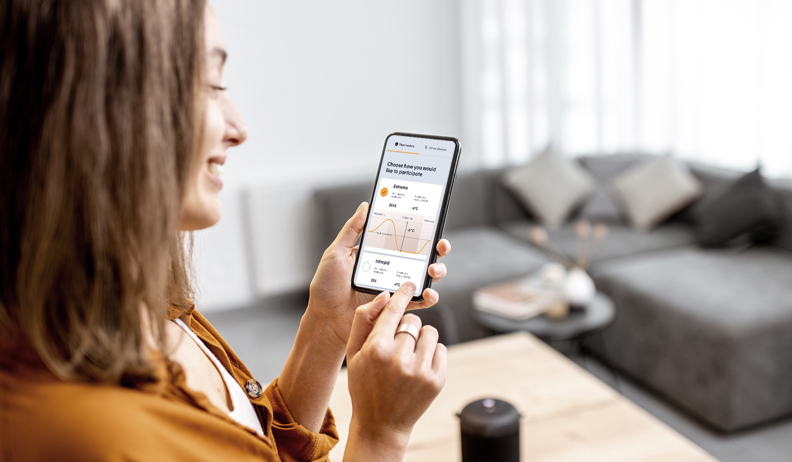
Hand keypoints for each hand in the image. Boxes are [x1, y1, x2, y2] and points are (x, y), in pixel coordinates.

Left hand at [306, 202, 450, 349]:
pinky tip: (428, 293)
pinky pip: (418, 302)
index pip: (405, 237)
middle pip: (422, 256)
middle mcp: (391, 269)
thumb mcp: (336, 253)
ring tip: (433, 270)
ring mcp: (396, 288)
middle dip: (437, 249)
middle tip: (440, 246)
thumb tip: (365, 206)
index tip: (431, 223)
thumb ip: (352, 230)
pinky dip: (429, 298)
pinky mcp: (397, 307)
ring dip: (437, 271)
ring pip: (426, 277)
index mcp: (379, 253)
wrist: (325, 318)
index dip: (422, 230)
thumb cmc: (327, 286)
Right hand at [345, 283, 446, 456]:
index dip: (402, 294)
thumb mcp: (352, 354)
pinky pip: (441, 349)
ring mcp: (420, 370)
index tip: (410, 284)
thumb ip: (363, 321)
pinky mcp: (437, 380)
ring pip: (429, 332)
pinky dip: (431, 353)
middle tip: (397, 344)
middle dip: (406, 327)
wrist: (381, 424)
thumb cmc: (364, 385)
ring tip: (408, 356)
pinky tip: (418, 366)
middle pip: (412, 321)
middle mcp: (400, 359)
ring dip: (420, 339)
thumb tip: (385, 296)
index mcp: (376, 349)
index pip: (394, 310)